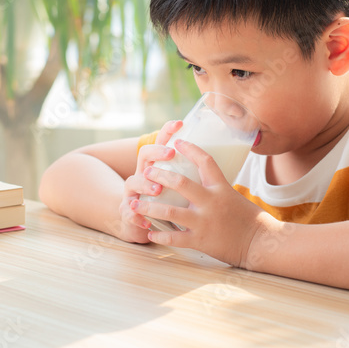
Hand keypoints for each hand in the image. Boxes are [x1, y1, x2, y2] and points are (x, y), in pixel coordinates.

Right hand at [117, 120, 183, 242]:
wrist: (141, 224)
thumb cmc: (166, 203)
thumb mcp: (179, 188)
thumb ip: (191, 174)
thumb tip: (220, 157)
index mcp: (156, 165)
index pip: (160, 142)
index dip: (167, 131)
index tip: (180, 123)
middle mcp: (142, 175)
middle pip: (145, 155)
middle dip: (157, 152)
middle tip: (171, 153)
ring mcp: (133, 192)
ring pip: (132, 182)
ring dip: (145, 184)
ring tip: (157, 189)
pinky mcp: (128, 212)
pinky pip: (129, 213)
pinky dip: (137, 216)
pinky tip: (146, 221)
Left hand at [129, 138, 273, 266]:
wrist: (260, 244)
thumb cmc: (250, 219)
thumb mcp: (234, 196)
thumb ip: (216, 187)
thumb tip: (203, 175)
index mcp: (221, 188)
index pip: (205, 161)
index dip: (190, 148)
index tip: (176, 141)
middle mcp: (210, 202)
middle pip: (180, 183)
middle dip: (159, 175)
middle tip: (146, 171)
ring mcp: (203, 222)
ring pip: (169, 212)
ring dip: (148, 207)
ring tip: (134, 204)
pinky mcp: (200, 241)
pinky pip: (174, 238)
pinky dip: (159, 235)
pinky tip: (150, 232)